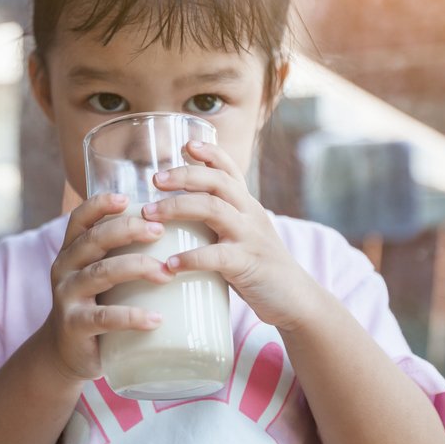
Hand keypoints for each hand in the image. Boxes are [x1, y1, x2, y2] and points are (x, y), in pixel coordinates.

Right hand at [42, 193, 173, 381]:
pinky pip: (104, 318)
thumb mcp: (101, 274)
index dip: (101, 204)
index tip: (128, 198)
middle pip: (94, 240)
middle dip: (128, 230)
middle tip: (160, 230)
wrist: (66, 353)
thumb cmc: (96, 304)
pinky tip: (156, 319)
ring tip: (167, 273)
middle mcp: (65, 268)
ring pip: (101, 272)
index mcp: (72, 250)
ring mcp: (67, 297)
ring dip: (137, 267)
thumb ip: (122, 253)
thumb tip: (180, 230)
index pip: (80, 218)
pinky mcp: (75, 326)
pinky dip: (131, 316)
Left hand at [141, 141, 322, 332]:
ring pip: (214, 209)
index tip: (186, 144)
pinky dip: (191, 258)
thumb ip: (217, 219)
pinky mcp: (248, 265)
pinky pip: (217, 256)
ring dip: (177, 208)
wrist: (295, 299)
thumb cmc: (257, 265)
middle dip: (183, 175)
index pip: (230, 169)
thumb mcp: (241, 233)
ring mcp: (250, 238)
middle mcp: (250, 214)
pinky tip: (170, 263)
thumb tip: (173, 210)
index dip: (210, 153)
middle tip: (155, 180)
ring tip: (149, 216)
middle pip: (217, 181)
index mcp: (246, 204)